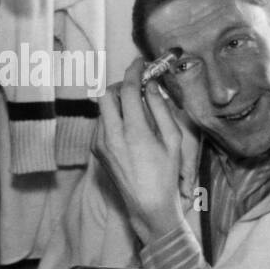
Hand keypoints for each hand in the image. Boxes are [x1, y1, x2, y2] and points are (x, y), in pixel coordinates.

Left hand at [92, 58, 184, 244]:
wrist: (148, 205)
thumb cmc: (166, 174)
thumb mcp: (173, 140)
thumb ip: (160, 110)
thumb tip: (151, 87)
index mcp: (134, 132)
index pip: (128, 90)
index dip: (134, 72)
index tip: (140, 63)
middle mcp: (112, 136)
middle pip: (106, 94)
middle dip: (120, 85)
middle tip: (136, 86)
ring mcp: (100, 144)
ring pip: (101, 109)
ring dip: (116, 102)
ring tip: (134, 107)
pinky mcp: (96, 151)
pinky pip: (100, 124)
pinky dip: (111, 117)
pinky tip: (127, 126)